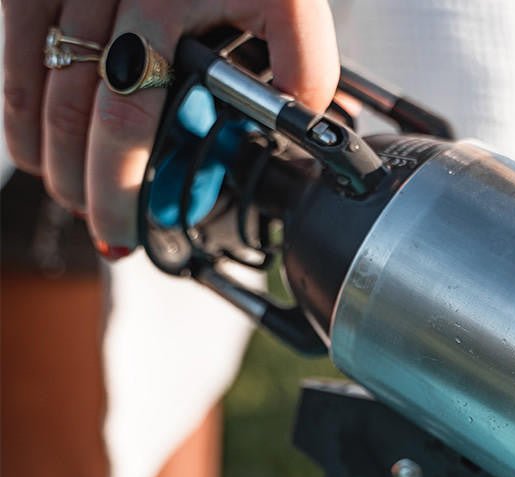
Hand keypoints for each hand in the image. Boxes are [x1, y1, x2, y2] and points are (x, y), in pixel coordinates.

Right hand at [3, 0, 338, 255]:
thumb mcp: (291, 0)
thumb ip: (302, 64)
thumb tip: (299, 123)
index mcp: (165, 4)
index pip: (127, 122)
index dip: (119, 189)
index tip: (125, 232)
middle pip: (73, 111)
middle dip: (80, 182)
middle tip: (100, 225)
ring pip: (32, 77)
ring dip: (40, 147)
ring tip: (60, 190)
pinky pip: (14, 32)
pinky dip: (15, 90)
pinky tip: (27, 129)